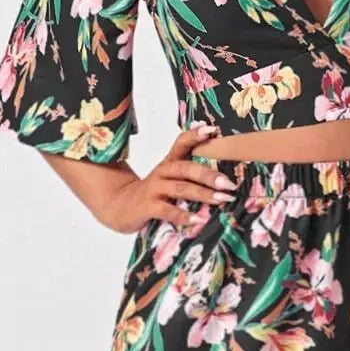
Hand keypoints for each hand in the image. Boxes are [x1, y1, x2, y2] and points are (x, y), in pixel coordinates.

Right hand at [101, 123, 238, 233]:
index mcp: (169, 163)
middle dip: (209, 175)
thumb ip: (189, 173)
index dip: (195, 136)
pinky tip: (198, 219)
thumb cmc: (152, 192)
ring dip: (203, 194)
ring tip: (222, 200)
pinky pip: (167, 210)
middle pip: (186, 168)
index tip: (212, 130)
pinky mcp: (147, 207)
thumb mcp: (168, 178)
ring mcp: (154, 189)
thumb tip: (222, 176)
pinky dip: (183, 215)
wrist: (120, 206)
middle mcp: (162, 172)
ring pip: (180, 188)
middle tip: (229, 184)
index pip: (181, 143)